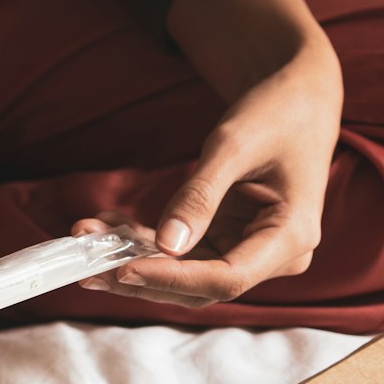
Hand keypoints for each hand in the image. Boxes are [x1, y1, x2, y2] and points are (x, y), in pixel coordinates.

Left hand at [77, 0, 343, 306]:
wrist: (298, 97)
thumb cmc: (276, 111)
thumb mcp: (234, 145)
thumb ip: (200, 196)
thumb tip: (166, 245)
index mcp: (290, 238)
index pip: (225, 279)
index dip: (172, 278)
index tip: (123, 268)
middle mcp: (274, 256)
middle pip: (201, 287)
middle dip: (141, 277)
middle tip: (86, 267)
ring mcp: (251, 250)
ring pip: (186, 274)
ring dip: (134, 261)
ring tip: (87, 239)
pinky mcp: (230, 240)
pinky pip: (183, 253)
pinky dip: (146, 243)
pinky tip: (109, 225)